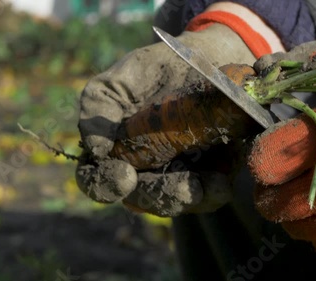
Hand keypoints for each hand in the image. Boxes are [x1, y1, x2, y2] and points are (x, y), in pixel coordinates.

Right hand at [76, 23, 255, 216]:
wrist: (213, 57)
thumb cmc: (162, 67)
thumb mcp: (127, 75)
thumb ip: (101, 103)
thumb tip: (95, 148)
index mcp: (115, 151)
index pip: (97, 180)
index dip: (104, 184)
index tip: (123, 175)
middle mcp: (144, 170)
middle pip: (140, 199)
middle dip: (156, 195)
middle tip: (177, 185)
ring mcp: (178, 176)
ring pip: (175, 202)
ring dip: (186, 197)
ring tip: (202, 184)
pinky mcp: (212, 175)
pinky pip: (208, 197)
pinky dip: (212, 194)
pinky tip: (220, 183)